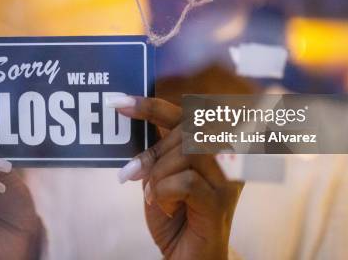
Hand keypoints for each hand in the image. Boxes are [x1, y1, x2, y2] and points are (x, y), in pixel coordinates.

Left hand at [114, 96, 242, 259]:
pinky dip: (165, 192)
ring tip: (153, 193)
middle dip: (154, 152)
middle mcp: (231, 157)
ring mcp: (229, 179)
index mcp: (216, 145)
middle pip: (187, 131)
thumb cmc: (177, 215)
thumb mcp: (163, 173)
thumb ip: (161, 147)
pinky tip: (164, 206)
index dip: (151, 105)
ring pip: (188, 152)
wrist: (190, 258)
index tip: (117, 103)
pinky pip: (187, 182)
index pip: (185, 114)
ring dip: (159, 172)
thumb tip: (132, 112)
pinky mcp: (220, 203)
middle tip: (131, 172)